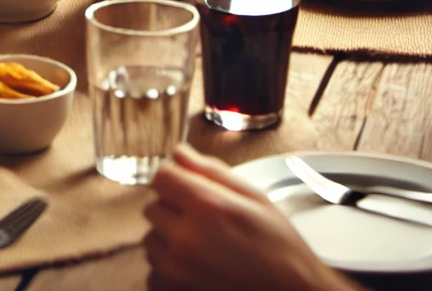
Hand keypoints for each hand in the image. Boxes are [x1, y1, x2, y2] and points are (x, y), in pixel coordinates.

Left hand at [144, 145, 345, 290]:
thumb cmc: (280, 250)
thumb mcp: (255, 199)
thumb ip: (212, 172)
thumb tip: (180, 154)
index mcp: (207, 207)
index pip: (161, 177)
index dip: (175, 178)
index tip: (187, 186)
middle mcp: (186, 238)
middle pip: (152, 207)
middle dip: (172, 208)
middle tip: (203, 220)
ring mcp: (176, 269)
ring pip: (150, 239)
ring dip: (169, 239)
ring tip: (203, 245)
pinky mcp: (173, 290)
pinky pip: (153, 271)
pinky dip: (169, 268)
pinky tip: (197, 267)